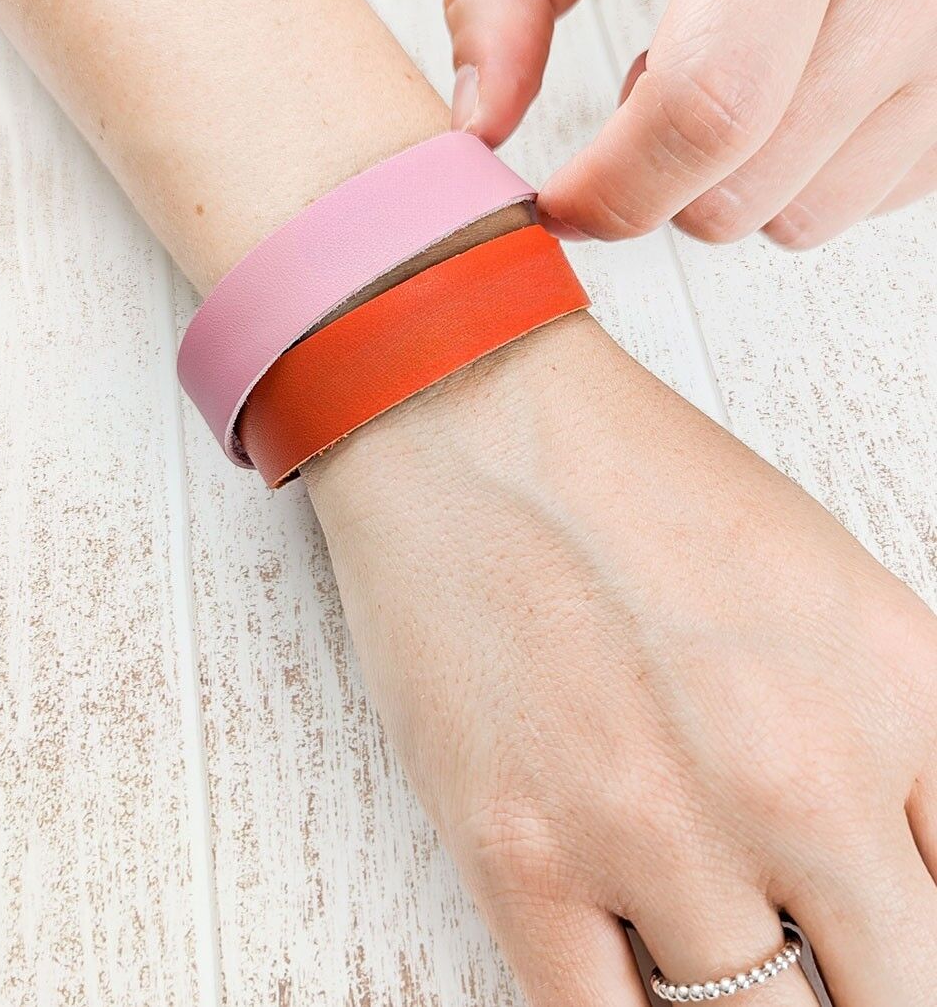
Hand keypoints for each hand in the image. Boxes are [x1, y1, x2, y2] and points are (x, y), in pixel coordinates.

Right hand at [307, 312, 936, 1005]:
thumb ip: (903, 751)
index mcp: (898, 698)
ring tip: (720, 948)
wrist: (475, 418)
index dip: (922, 941)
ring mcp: (653, 827)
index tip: (885, 942)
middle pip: (894, 998)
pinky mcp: (520, 855)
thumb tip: (903, 867)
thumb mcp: (835, 593)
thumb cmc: (640, 485)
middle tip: (820, 964)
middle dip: (860, 988)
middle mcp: (798, 779)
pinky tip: (641, 974)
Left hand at [444, 0, 936, 247]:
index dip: (615, 183)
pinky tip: (786, 103)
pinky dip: (787, 184)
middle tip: (638, 116)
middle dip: (653, 193)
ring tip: (725, 83)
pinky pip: (844, 215)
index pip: (707, 100)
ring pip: (792, 223)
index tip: (561, 198)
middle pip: (740, 189)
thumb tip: (478, 127)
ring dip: (721, 187)